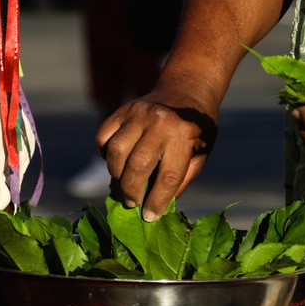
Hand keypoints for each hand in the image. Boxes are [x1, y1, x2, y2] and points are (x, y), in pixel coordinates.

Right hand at [96, 89, 218, 221]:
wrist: (187, 89)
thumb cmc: (197, 128)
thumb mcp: (200, 154)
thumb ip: (181, 180)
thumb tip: (157, 207)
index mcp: (184, 136)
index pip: (168, 177)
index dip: (157, 201)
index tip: (149, 216)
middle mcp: (160, 123)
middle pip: (137, 165)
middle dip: (132, 191)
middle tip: (133, 202)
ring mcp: (138, 113)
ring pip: (116, 150)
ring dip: (115, 174)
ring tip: (122, 183)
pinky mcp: (123, 110)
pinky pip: (104, 136)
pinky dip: (104, 154)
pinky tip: (115, 161)